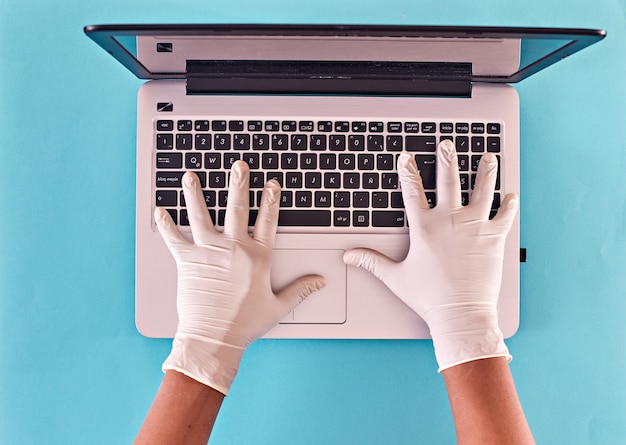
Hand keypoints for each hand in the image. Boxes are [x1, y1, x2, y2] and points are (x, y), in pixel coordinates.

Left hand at [155, 161, 324, 393]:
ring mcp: (208, 252)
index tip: (271, 184)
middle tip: (238, 165)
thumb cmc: (245, 324)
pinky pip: (173, 238)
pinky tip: (159, 210)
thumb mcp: (278, 306)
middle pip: (236, 208)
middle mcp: (233, 248)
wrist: (214, 338)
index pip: (267, 221)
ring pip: (201, 214)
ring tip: (191, 176)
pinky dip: (165, 224)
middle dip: (238, 183)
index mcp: (257, 257)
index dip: (271, 200)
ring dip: (195, 193)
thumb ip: (301, 290)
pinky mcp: (187, 261)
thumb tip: (320, 281)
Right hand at [343, 140, 517, 370]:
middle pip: (448, 181)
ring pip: (482, 190)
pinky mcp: (494, 238)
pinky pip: (505, 215)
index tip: (406, 156)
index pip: (412, 191)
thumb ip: (371, 261)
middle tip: (448, 144)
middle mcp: (449, 220)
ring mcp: (474, 226)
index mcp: (424, 228)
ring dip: (485, 171)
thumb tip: (349, 256)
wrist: (460, 313)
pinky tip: (511, 195)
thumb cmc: (428, 296)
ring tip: (488, 157)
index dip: (407, 171)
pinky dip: (509, 204)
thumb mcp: (395, 277)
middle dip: (447, 159)